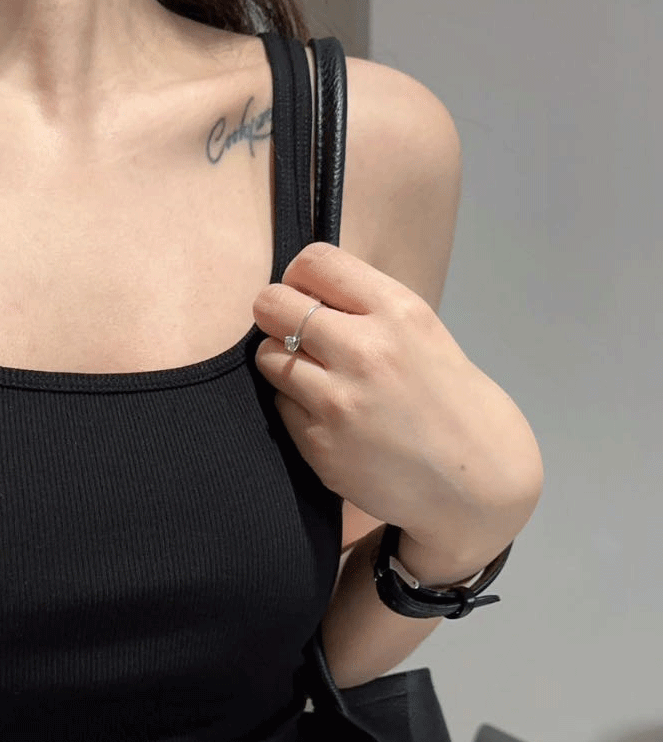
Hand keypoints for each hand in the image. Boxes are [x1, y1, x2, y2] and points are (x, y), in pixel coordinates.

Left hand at [253, 243, 542, 552]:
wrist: (474, 480)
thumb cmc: (449, 402)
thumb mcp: (421, 334)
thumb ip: (366, 310)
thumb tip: (305, 291)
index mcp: (396, 311)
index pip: (313, 262)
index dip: (300, 278)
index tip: (308, 297)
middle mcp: (364, 350)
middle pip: (273, 304)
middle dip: (276, 315)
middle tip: (294, 334)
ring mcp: (337, 399)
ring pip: (267, 355)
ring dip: (281, 363)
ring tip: (313, 378)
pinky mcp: (318, 442)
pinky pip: (279, 405)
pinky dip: (294, 407)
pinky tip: (327, 418)